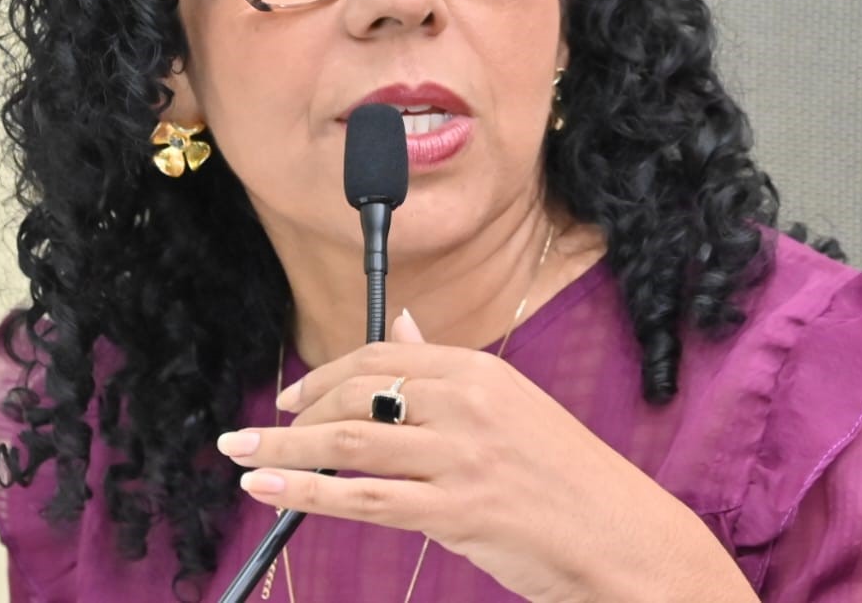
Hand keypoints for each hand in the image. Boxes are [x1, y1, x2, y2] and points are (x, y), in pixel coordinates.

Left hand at [215, 312, 752, 601]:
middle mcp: (467, 403)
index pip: (382, 355)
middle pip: (356, 393)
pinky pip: (362, 497)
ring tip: (239, 455)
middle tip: (257, 435)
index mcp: (480, 371)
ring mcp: (460, 457)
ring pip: (348, 443)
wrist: (622, 538)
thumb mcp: (513, 406)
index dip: (325, 374)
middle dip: (295, 414)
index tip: (292, 396)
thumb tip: (409, 325)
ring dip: (281, 449)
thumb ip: (451, 369)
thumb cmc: (567, 478)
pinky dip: (304, 492)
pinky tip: (267, 490)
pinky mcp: (455, 510)